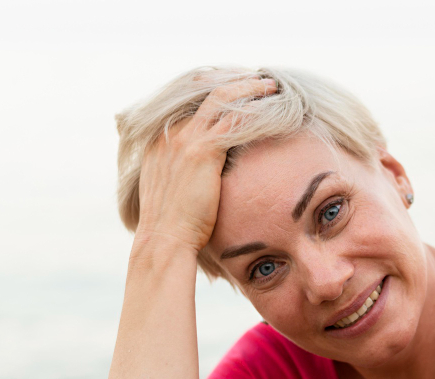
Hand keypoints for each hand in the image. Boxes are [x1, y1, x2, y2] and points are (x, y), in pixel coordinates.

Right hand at [135, 77, 277, 251]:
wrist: (165, 240)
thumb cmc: (173, 226)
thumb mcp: (174, 193)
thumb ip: (185, 176)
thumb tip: (205, 179)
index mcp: (161, 141)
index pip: (192, 103)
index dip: (219, 93)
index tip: (242, 92)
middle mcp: (170, 133)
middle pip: (206, 92)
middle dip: (236, 83)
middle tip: (260, 82)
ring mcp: (185, 139)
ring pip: (222, 98)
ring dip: (250, 88)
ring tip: (272, 86)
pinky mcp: (202, 151)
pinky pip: (234, 119)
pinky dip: (255, 110)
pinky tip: (273, 107)